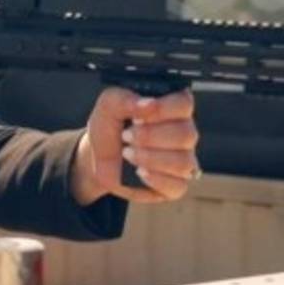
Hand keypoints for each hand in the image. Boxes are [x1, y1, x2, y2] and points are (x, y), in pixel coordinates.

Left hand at [72, 87, 198, 204]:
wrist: (96, 159)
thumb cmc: (109, 128)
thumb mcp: (107, 107)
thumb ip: (124, 99)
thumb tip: (147, 104)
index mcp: (172, 108)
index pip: (184, 104)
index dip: (163, 109)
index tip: (139, 116)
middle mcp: (183, 133)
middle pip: (186, 134)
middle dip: (150, 136)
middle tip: (126, 136)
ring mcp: (182, 160)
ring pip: (184, 162)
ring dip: (150, 158)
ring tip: (128, 153)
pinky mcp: (175, 185)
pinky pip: (178, 185)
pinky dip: (155, 179)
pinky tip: (139, 171)